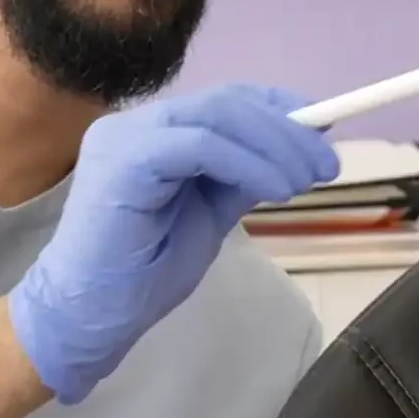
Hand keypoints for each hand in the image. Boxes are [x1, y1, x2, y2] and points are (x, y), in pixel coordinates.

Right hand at [8, 84, 339, 402]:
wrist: (90, 317)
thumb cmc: (143, 273)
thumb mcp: (209, 214)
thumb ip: (241, 178)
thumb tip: (296, 150)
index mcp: (152, 133)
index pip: (223, 100)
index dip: (277, 105)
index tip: (322, 125)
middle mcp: (134, 124)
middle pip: (225, 103)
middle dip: (286, 128)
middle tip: (328, 163)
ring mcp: (125, 137)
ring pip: (216, 117)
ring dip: (275, 145)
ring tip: (309, 179)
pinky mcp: (124, 161)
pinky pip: (200, 146)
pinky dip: (247, 163)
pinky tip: (276, 189)